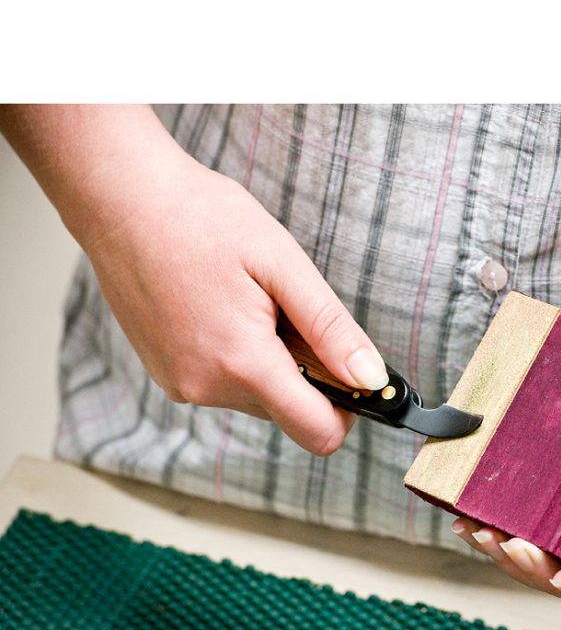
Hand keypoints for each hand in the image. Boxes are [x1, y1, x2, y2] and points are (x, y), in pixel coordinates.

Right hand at [81, 151, 387, 454]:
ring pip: (259, 397)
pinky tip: (224, 307)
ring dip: (272, 361)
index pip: (318, 432)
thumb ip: (331, 329)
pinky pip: (225, 384)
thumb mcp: (283, 265)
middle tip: (288, 310)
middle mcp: (207, 389)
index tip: (354, 372)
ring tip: (250, 301)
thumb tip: (372, 380)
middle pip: (290, 411)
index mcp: (242, 364)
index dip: (350, 409)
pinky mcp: (167, 375)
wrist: (119, 198)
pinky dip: (240, 357)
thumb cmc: (201, 218)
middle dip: (306, 371)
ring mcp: (181, 385)